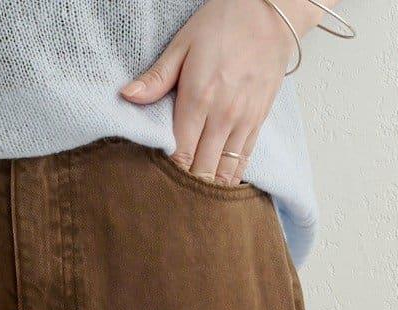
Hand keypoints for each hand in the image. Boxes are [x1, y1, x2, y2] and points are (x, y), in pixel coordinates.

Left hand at [121, 0, 317, 185]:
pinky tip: (216, 190)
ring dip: (207, 190)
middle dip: (184, 190)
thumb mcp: (183, 44)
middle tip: (169, 201)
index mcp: (198, 99)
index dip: (166, 177)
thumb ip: (157, 77)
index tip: (154, 184)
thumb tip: (127, 96)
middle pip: (200, 172)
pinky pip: (243, 163)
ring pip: (223, 174)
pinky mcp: (258, 123)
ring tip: (191, 203)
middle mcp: (223, 117)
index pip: (179, 156)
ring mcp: (243, 122)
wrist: (270, 12)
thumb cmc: (223, 23)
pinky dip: (229, 180)